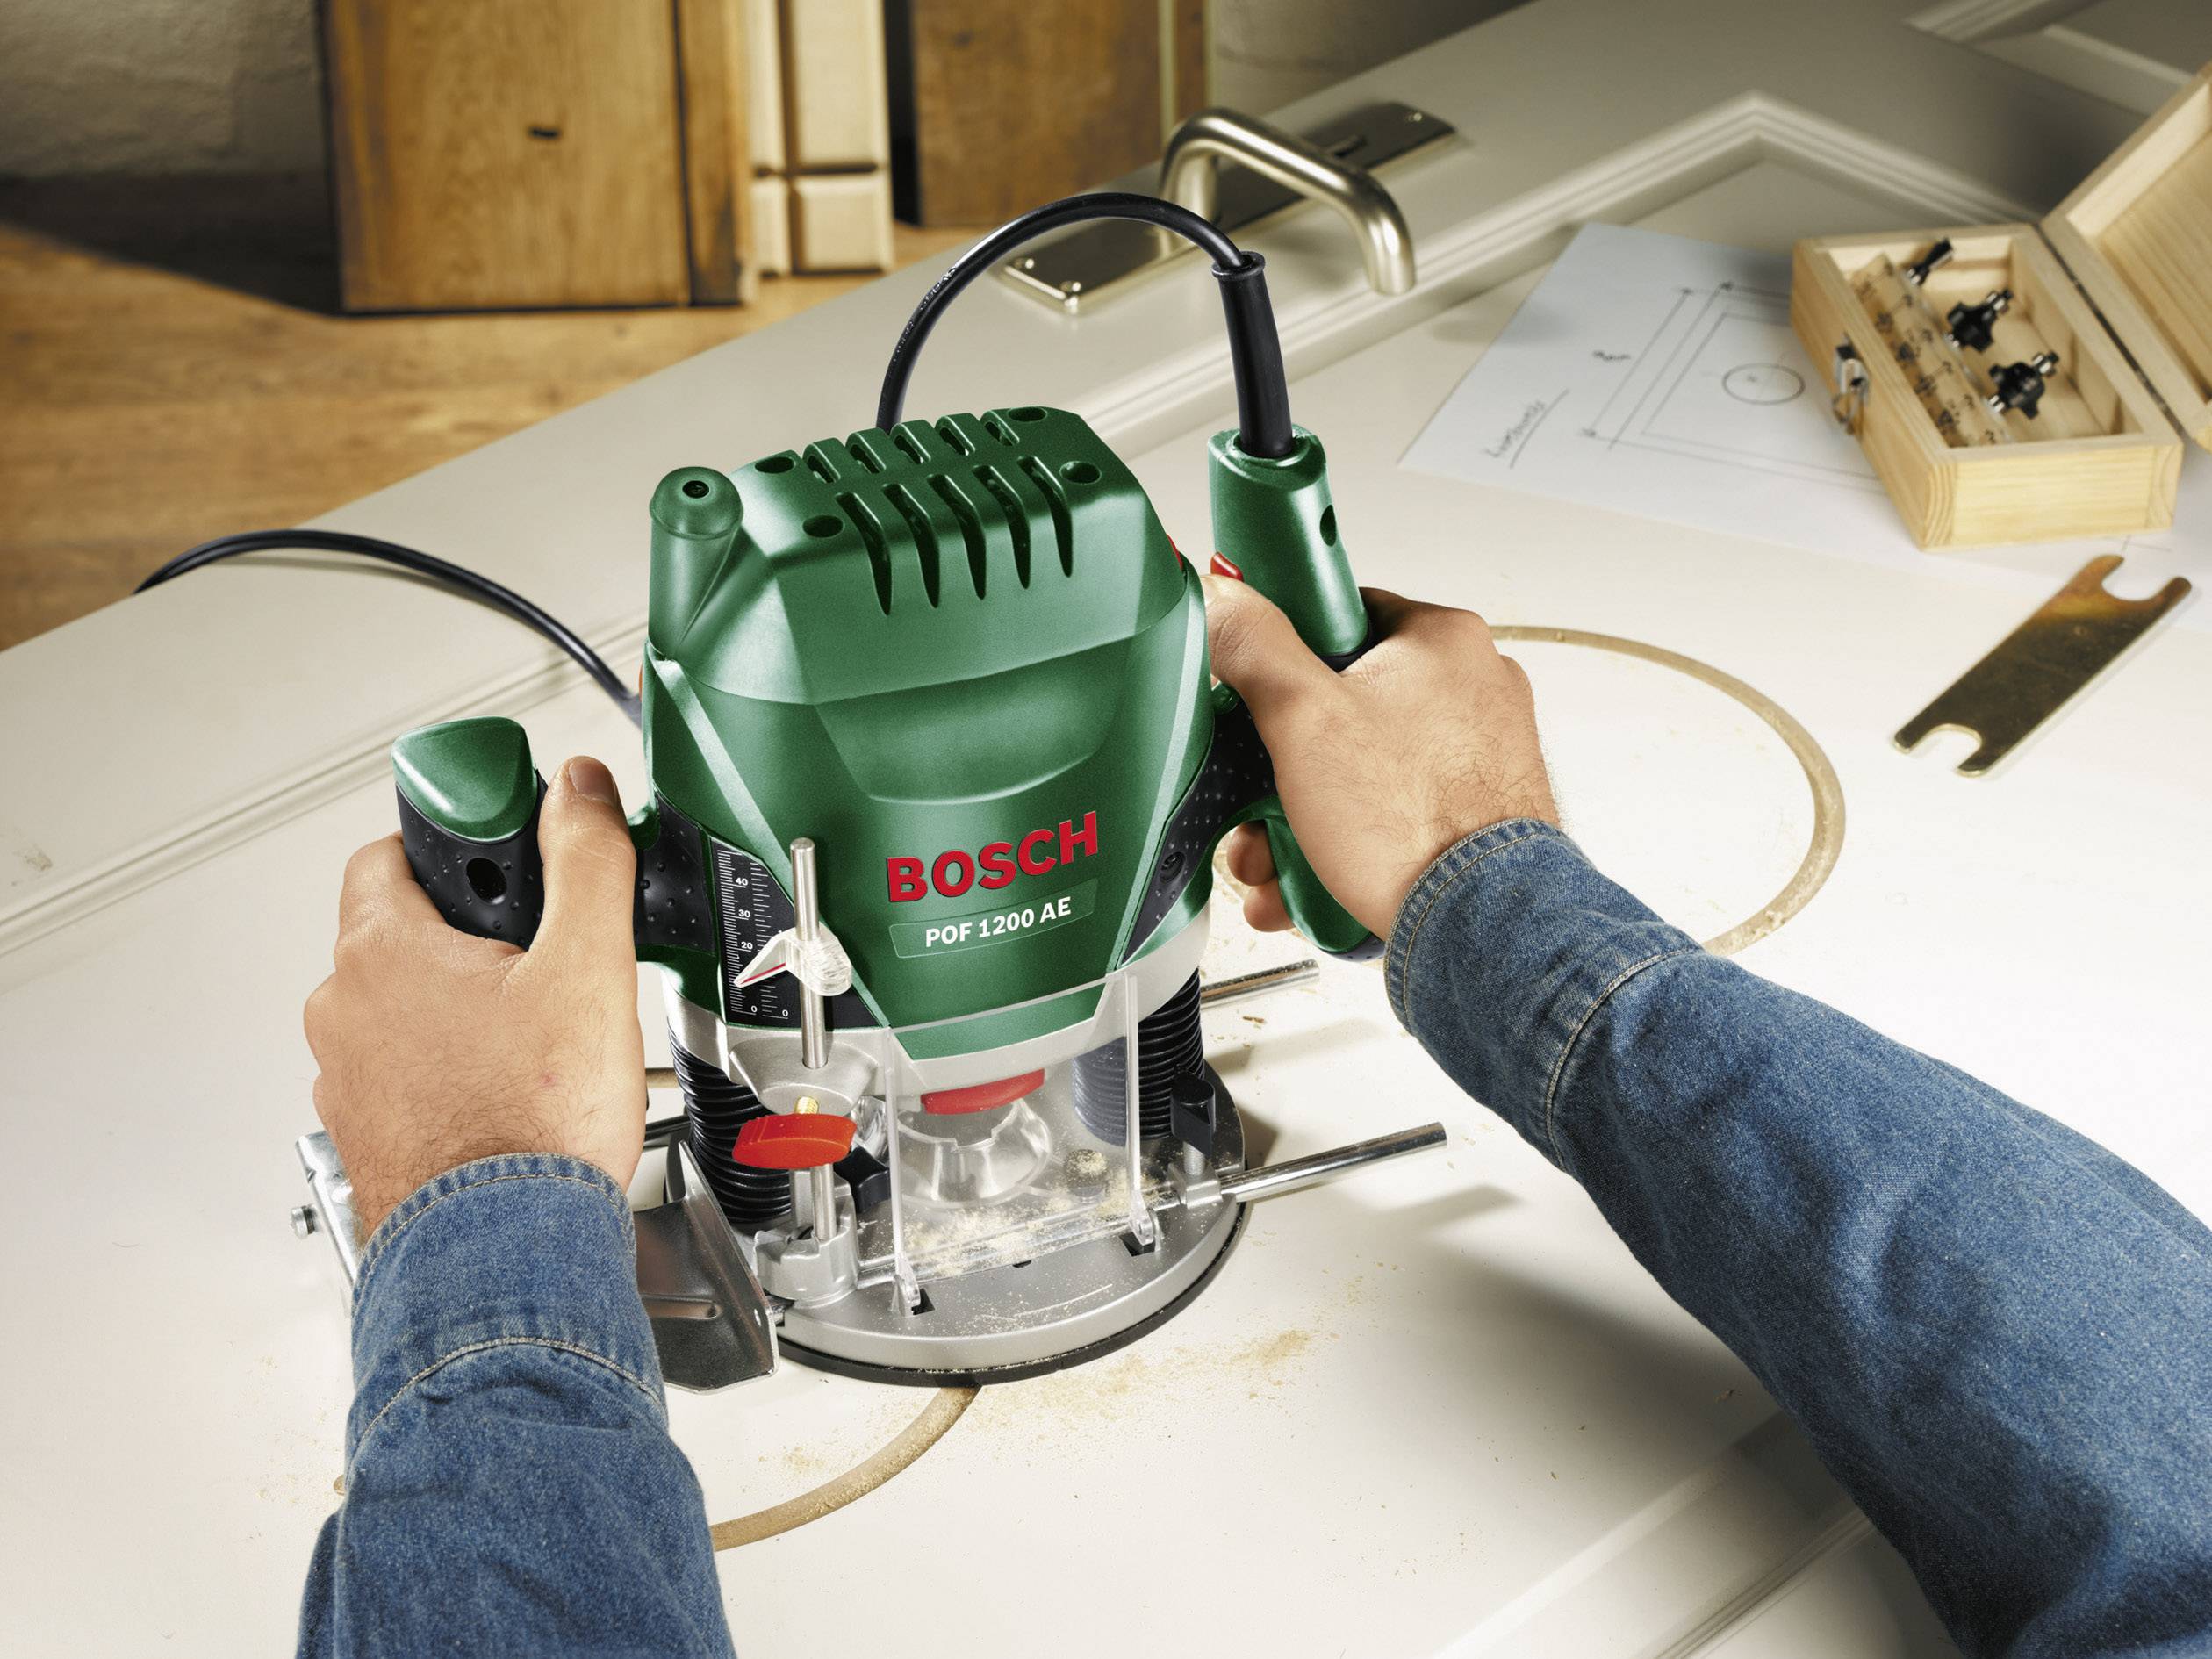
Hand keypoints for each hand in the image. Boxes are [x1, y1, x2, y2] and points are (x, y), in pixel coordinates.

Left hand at [305, 758, 647, 1238]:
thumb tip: (578, 793)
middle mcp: (346, 1012)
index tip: (505, 856)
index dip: (455, 846)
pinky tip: (516, 1094)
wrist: (507, 1256)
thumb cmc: (531, 1126)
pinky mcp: (372, 1136)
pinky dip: (456, 1073)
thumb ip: (585, 862)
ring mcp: (350, 1080)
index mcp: (381, 953)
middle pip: (404, 933)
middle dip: (475, 936)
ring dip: (465, 1010)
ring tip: (542, 1038)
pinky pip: (411, 1076)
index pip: (390, 853)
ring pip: (409, 1011)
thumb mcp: (586, 967)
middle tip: (547, 957)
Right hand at [1202, 576, 1556, 940]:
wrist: (1480, 930)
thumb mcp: (1303, 716)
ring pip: (1359, 773)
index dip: (1282, 657)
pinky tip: (1303, 884)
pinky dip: (1342, 848)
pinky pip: (1390, 818)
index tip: (1252, 690)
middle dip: (1277, 768)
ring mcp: (1476, 759)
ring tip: (1270, 860)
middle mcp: (1473, 692)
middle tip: (1251, 800)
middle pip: (1341, 708)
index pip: (1340, 617)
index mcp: (1444, 641)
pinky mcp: (1472, 818)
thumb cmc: (1415, 822)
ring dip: (1296, 819)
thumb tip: (1222, 598)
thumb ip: (1254, 646)